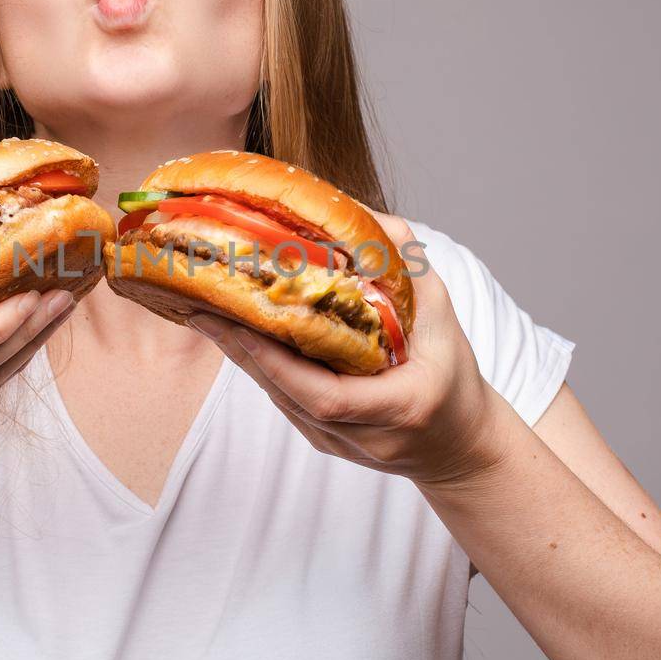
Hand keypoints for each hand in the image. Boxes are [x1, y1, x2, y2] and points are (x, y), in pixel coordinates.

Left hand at [187, 211, 505, 489]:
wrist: (460, 445)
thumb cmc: (454, 376)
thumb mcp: (443, 315)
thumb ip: (403, 265)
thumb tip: (356, 213)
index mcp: (400, 408)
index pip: (325, 396)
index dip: (276, 361)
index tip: (239, 321)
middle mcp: (364, 436)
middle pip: (288, 396)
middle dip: (240, 348)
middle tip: (200, 303)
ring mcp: (338, 444)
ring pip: (278, 397)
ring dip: (240, 353)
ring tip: (205, 310)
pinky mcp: (320, 440)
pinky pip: (283, 399)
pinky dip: (257, 364)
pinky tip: (233, 332)